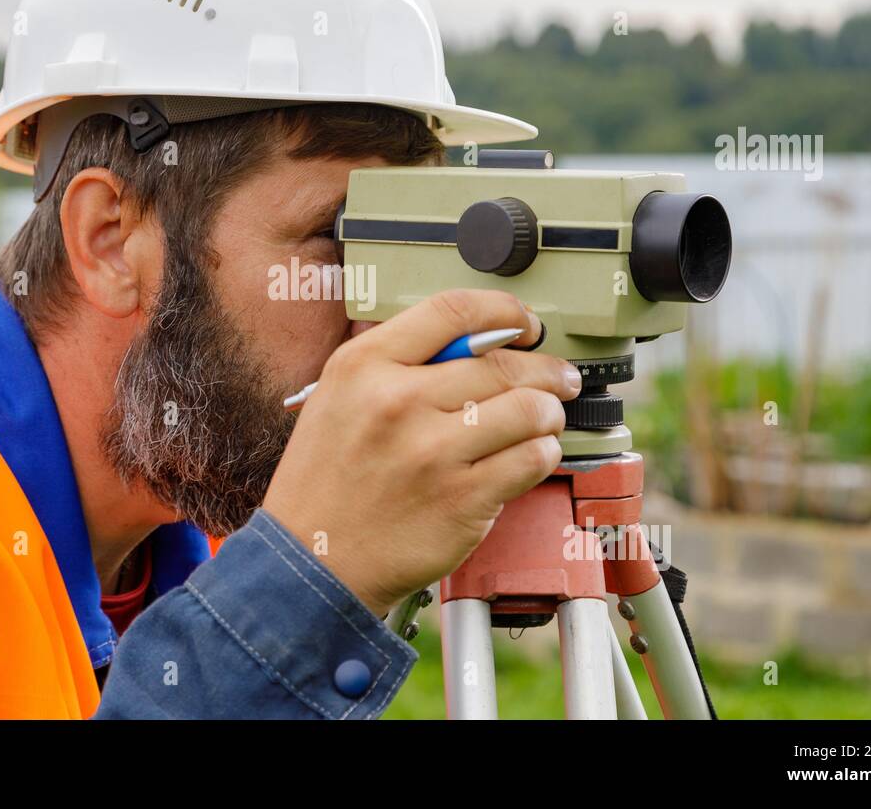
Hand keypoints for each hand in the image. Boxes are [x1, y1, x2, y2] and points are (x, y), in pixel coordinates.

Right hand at [262, 289, 582, 617]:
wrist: (313, 560)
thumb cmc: (325, 480)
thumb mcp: (337, 396)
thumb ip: (394, 361)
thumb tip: (470, 339)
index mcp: (364, 366)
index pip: (453, 312)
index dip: (506, 311)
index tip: (524, 324)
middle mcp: (399, 401)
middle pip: (503, 362)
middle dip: (546, 369)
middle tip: (557, 377)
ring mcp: (433, 452)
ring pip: (529, 409)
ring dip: (550, 412)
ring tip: (546, 418)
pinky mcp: (463, 499)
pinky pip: (531, 460)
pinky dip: (544, 453)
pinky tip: (533, 454)